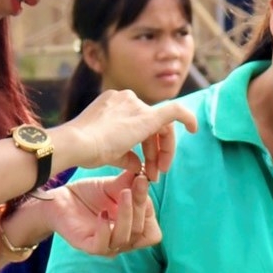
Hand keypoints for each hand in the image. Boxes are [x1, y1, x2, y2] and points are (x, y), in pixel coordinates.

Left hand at [44, 161, 159, 257]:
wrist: (59, 200)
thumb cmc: (88, 195)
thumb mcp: (113, 187)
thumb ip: (130, 183)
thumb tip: (147, 174)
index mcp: (131, 230)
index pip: (152, 232)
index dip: (149, 210)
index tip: (142, 182)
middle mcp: (122, 241)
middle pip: (141, 232)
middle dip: (138, 208)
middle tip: (131, 188)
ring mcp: (106, 246)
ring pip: (125, 238)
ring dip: (126, 215)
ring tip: (123, 194)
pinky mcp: (88, 246)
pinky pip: (102, 245)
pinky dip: (105, 229)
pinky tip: (103, 213)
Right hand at [54, 89, 198, 175]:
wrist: (77, 144)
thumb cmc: (85, 150)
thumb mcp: (108, 153)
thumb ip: (126, 156)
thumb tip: (137, 164)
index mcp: (113, 104)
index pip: (139, 123)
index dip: (148, 144)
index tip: (148, 162)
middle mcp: (126, 99)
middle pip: (152, 126)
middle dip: (156, 151)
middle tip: (155, 173)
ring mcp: (136, 105)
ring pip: (161, 127)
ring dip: (162, 151)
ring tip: (157, 173)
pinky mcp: (147, 115)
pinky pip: (175, 111)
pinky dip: (187, 118)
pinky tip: (195, 128)